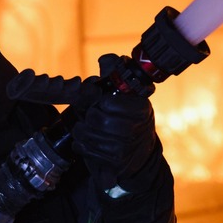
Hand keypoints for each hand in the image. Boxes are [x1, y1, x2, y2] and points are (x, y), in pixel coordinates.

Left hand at [72, 54, 156, 191]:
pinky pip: (88, 151)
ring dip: (82, 131)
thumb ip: (113, 74)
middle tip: (90, 117)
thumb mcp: (123, 94)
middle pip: (98, 120)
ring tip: (85, 128)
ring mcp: (126, 148)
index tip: (103, 103)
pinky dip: (81, 146)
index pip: (110, 102)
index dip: (101, 102)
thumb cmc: (126, 118)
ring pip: (90, 136)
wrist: (137, 153)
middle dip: (89, 117)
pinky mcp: (116, 163)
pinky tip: (86, 143)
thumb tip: (106, 59)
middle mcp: (136, 129)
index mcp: (140, 108)